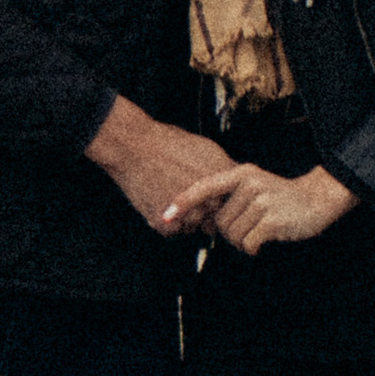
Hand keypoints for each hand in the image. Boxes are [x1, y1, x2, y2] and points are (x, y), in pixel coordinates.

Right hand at [86, 95, 224, 235]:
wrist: (134, 146)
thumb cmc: (168, 144)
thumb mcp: (206, 149)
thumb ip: (225, 170)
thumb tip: (240, 183)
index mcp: (222, 184)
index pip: (231, 206)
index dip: (218, 200)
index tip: (208, 193)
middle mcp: (209, 202)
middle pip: (213, 219)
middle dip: (202, 211)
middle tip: (181, 189)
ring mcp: (189, 215)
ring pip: (193, 227)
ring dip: (184, 217)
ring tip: (168, 191)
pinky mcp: (168, 225)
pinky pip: (174, 231)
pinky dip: (167, 221)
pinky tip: (158, 199)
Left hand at [160, 160, 357, 252]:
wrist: (318, 199)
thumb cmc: (282, 198)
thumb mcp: (255, 187)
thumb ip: (232, 196)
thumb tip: (206, 219)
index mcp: (241, 174)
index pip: (205, 187)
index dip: (184, 202)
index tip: (166, 215)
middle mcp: (250, 183)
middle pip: (220, 223)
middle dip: (231, 233)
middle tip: (250, 227)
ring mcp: (261, 201)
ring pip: (233, 236)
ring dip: (243, 242)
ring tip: (260, 231)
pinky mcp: (272, 220)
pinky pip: (248, 245)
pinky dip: (253, 249)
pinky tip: (266, 240)